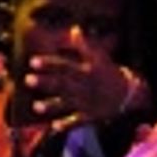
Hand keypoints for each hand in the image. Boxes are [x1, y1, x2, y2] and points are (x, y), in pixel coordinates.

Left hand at [22, 50, 143, 127]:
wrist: (128, 95)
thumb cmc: (110, 73)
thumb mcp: (99, 57)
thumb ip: (84, 45)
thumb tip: (74, 29)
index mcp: (84, 71)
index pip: (64, 65)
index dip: (48, 63)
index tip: (33, 61)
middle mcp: (83, 86)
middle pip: (61, 84)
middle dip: (45, 82)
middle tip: (28, 80)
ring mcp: (86, 102)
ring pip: (66, 103)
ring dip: (51, 105)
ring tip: (36, 107)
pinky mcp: (90, 116)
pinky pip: (77, 121)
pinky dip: (67, 124)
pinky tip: (54, 127)